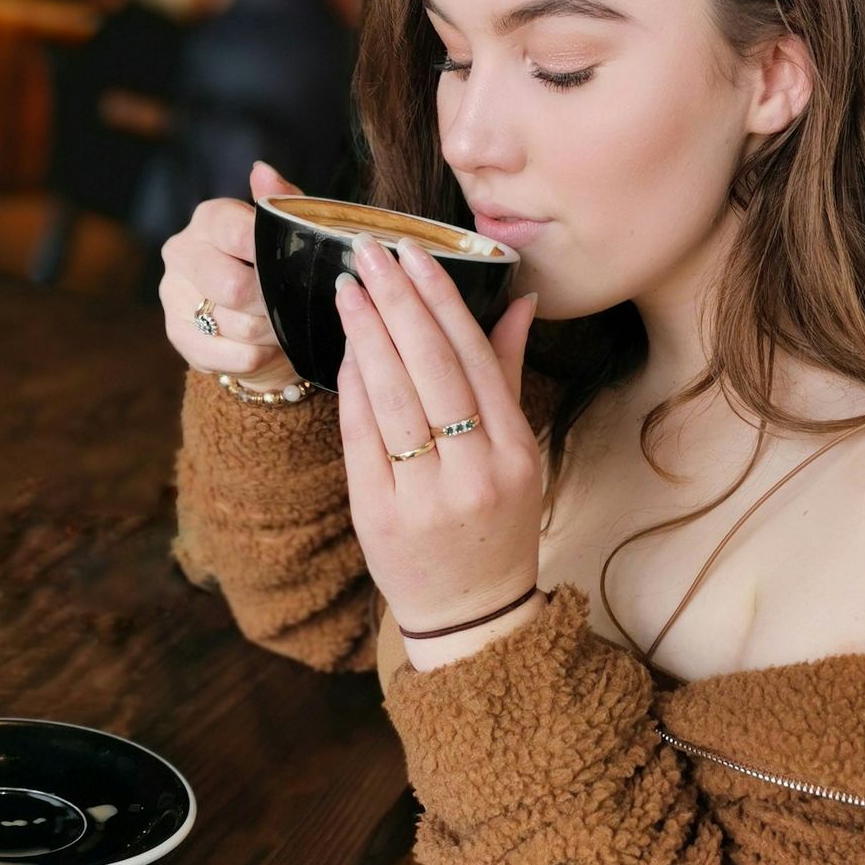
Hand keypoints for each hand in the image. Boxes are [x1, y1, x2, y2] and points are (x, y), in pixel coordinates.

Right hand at [158, 159, 301, 389]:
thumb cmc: (277, 268)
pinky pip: (233, 356)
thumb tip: (262, 171)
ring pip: (238, 324)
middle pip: (233, 287)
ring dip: (272, 331)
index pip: (236, 232)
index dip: (269, 254)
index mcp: (209, 219)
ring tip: (283, 325)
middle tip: (291, 305)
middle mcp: (181, 252)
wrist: (259, 323)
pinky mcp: (179, 335)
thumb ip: (281, 201)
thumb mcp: (287, 231)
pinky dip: (260, 356)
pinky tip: (266, 346)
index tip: (293, 266)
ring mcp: (174, 295)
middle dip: (272, 303)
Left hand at [335, 230, 541, 640]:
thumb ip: (509, 375)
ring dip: (368, 334)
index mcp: (516, 454)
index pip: (477, 360)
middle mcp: (475, 473)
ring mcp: (426, 496)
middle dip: (400, 302)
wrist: (471, 613)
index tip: (416, 254)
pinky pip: (362, 436)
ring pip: (393, 398)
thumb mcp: (519, 455)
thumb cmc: (495, 525)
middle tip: (373, 251)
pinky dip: (352, 387)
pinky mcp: (379, 514)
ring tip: (351, 286)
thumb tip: (520, 302)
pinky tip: (344, 347)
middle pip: (433, 370)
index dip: (444, 301)